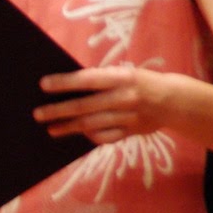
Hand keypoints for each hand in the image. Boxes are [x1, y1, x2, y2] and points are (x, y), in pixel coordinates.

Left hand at [34, 66, 174, 144]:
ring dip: (68, 127)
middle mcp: (125, 97)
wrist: (174, 101)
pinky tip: (77, 134)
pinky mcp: (131, 132)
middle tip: (38, 114)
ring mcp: (129, 117)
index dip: (65, 82)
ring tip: (51, 128)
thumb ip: (101, 80)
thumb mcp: (124, 74)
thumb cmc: (139, 83)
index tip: (43, 84)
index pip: (88, 79)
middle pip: (86, 106)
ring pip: (92, 124)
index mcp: (122, 78)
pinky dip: (89, 136)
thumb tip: (67, 86)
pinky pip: (105, 138)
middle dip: (59, 110)